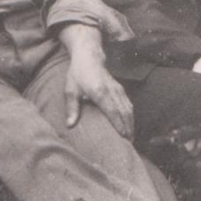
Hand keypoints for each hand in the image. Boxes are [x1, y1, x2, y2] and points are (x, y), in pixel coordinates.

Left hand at [58, 24, 134, 138]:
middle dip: (128, 128)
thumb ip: (72, 108)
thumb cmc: (78, 74)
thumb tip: (70, 125)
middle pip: (124, 112)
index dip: (118, 124)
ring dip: (131, 123)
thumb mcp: (71, 89)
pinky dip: (131, 116)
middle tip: (129, 144)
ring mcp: (118, 89)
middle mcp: (112, 91)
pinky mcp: (120, 89)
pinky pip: (128, 104)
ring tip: (131, 138)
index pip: (112, 110)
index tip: (123, 136)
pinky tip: (130, 125)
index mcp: (100, 92)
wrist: (89, 56)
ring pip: (129, 108)